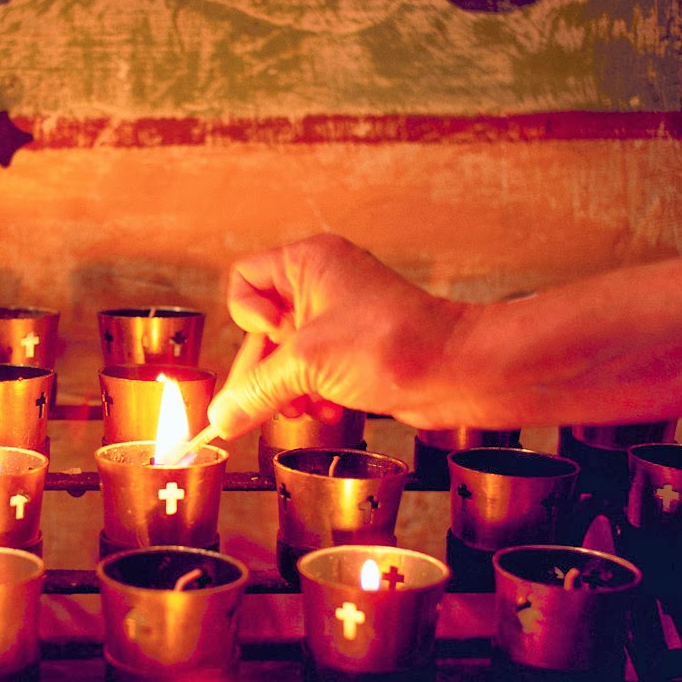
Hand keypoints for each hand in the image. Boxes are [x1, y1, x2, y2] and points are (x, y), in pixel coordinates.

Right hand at [208, 233, 462, 437]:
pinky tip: (329, 411)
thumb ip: (257, 390)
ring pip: (286, 356)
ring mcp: (340, 319)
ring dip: (287, 389)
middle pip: (261, 329)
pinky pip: (313, 373)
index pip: (244, 281)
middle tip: (263, 403)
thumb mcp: (310, 365)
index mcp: (309, 263)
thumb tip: (219, 419)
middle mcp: (323, 285)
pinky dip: (314, 395)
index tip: (272, 339)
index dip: (247, 317)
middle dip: (265, 371)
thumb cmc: (398, 345)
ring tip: (301, 410)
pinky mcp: (356, 351)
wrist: (461, 372)